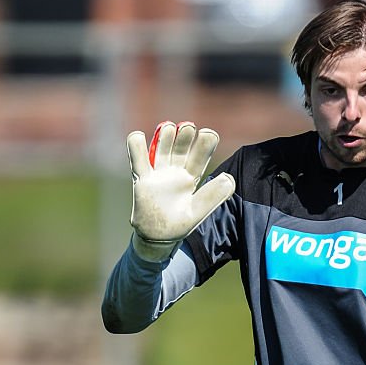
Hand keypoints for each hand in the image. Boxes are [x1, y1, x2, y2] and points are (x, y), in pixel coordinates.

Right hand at [126, 121, 235, 259]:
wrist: (156, 238)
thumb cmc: (179, 225)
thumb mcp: (197, 212)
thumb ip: (212, 196)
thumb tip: (229, 179)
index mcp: (191, 178)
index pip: (200, 158)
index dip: (205, 145)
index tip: (209, 134)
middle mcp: (175, 172)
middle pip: (180, 149)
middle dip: (184, 137)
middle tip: (188, 127)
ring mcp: (158, 173)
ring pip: (161, 149)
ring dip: (165, 137)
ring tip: (170, 127)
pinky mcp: (142, 179)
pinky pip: (138, 160)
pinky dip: (136, 146)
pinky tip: (138, 136)